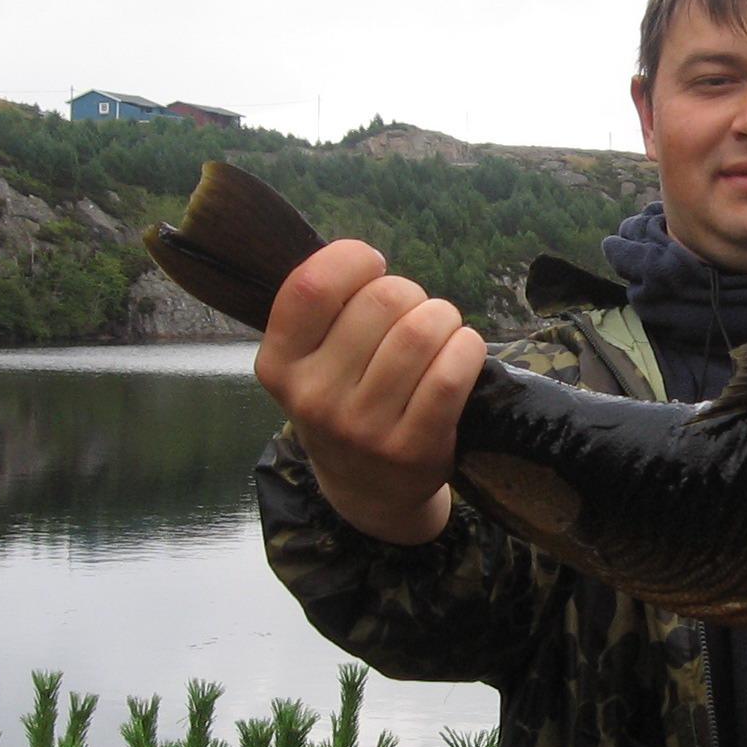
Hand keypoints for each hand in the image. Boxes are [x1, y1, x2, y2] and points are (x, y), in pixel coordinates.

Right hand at [252, 240, 485, 544]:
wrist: (368, 487)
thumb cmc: (345, 399)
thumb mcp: (310, 360)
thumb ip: (324, 309)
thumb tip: (365, 259)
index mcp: (280, 365)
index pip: (312, 285)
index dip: (353, 259)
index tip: (372, 267)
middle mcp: (314, 397)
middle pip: (382, 300)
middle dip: (410, 293)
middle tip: (412, 314)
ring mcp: (362, 428)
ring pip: (421, 331)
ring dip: (444, 318)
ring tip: (440, 332)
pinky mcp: (412, 448)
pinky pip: (452, 373)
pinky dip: (467, 348)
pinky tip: (462, 352)